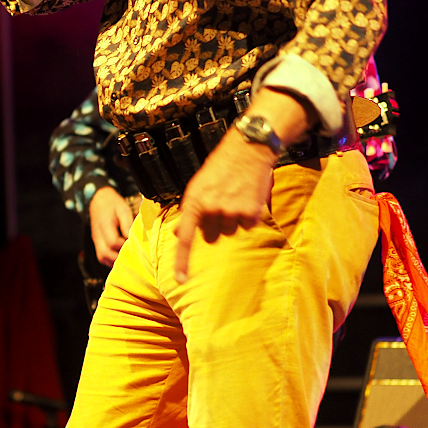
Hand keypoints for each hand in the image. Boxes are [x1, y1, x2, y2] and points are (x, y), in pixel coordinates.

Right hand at [88, 186, 135, 266]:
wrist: (99, 201)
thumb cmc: (113, 205)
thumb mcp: (123, 210)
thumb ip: (127, 224)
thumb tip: (132, 239)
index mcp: (104, 225)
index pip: (113, 242)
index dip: (124, 245)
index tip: (134, 244)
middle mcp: (97, 235)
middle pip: (105, 253)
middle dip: (120, 257)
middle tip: (132, 255)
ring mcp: (96, 241)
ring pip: (102, 258)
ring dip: (115, 261)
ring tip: (127, 258)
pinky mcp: (97, 243)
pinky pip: (102, 257)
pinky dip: (111, 260)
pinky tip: (120, 258)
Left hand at [174, 130, 276, 283]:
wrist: (248, 148)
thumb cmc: (221, 166)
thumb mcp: (198, 185)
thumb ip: (189, 210)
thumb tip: (177, 233)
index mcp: (194, 202)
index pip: (185, 238)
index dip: (182, 261)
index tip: (181, 279)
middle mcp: (211, 209)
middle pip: (210, 237)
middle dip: (214, 226)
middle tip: (220, 204)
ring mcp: (231, 212)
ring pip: (230, 232)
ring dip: (232, 219)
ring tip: (234, 196)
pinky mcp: (250, 212)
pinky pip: (247, 226)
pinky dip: (248, 216)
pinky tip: (247, 197)